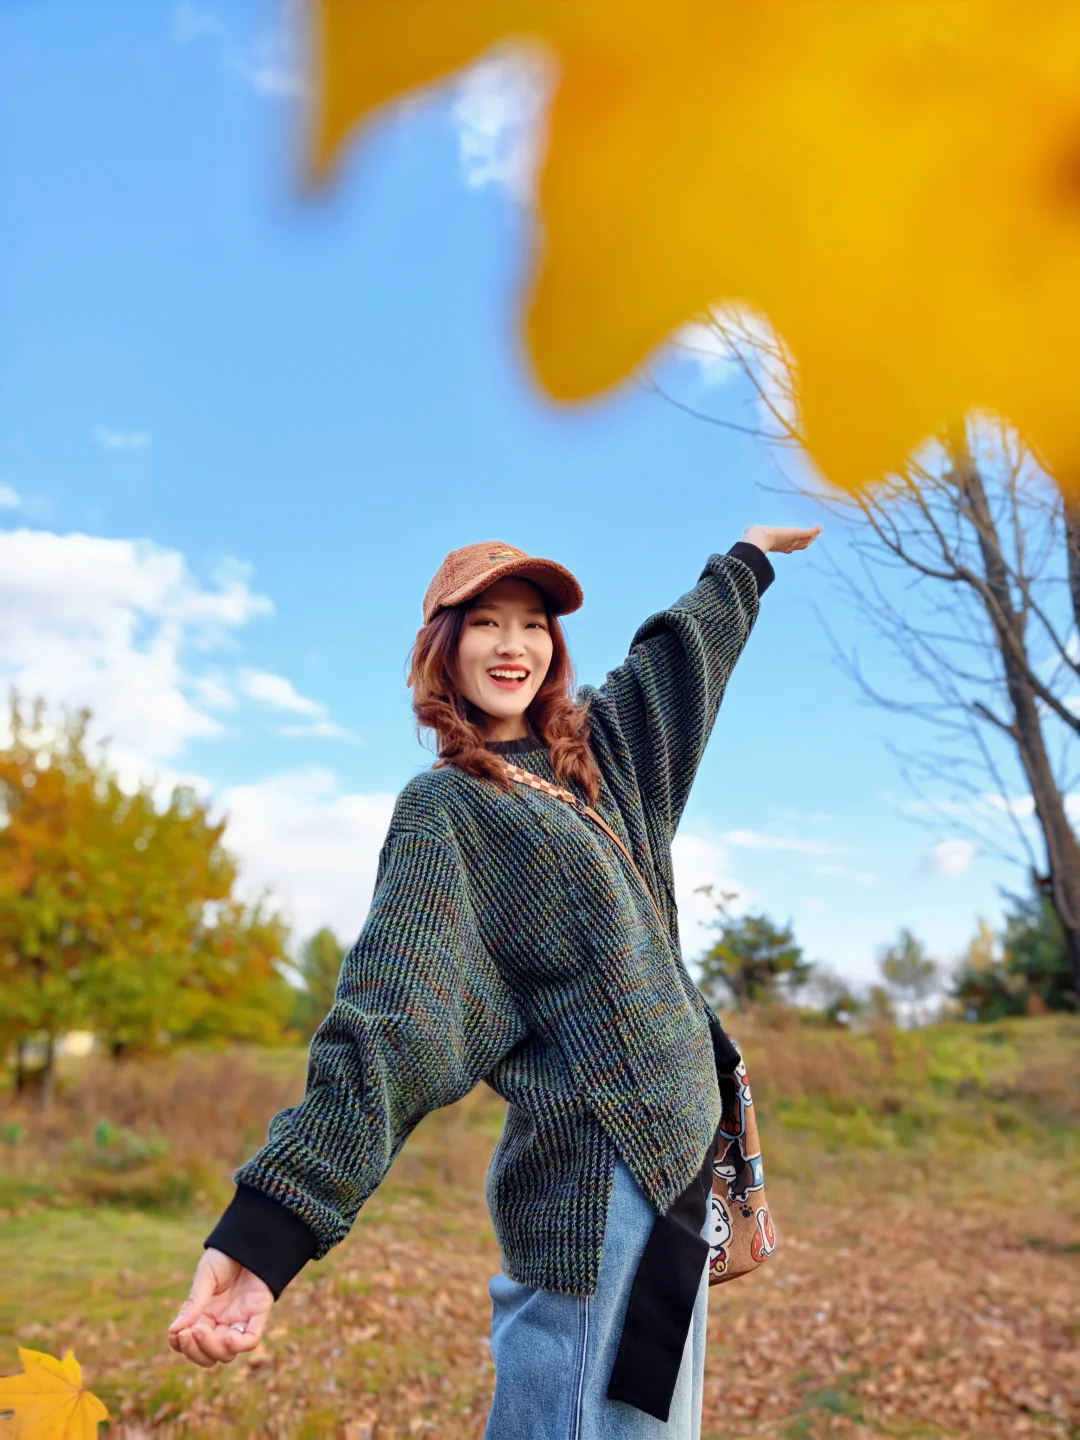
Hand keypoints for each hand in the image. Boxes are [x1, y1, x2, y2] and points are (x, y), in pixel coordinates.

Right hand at [167, 1248, 273, 1367]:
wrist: (250, 1239)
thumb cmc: (225, 1256)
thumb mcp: (205, 1277)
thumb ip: (193, 1303)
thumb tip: (174, 1331)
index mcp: (205, 1316)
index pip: (191, 1345)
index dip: (182, 1347)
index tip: (176, 1335)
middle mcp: (221, 1323)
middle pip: (208, 1355)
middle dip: (195, 1351)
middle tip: (189, 1333)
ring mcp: (239, 1321)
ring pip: (226, 1354)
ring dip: (212, 1349)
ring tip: (202, 1331)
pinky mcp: (257, 1315)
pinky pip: (251, 1340)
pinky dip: (239, 1345)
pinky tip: (228, 1338)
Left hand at [742, 524, 822, 553]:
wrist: (759, 539)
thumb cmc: (753, 538)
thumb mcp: (753, 534)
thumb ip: (750, 533)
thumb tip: (744, 532)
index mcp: (777, 546)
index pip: (788, 547)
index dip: (793, 546)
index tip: (795, 545)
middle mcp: (786, 546)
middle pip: (799, 545)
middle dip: (806, 541)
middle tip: (812, 537)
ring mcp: (792, 542)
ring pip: (805, 540)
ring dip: (812, 536)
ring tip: (817, 532)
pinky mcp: (796, 535)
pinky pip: (808, 533)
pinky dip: (814, 531)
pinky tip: (819, 528)